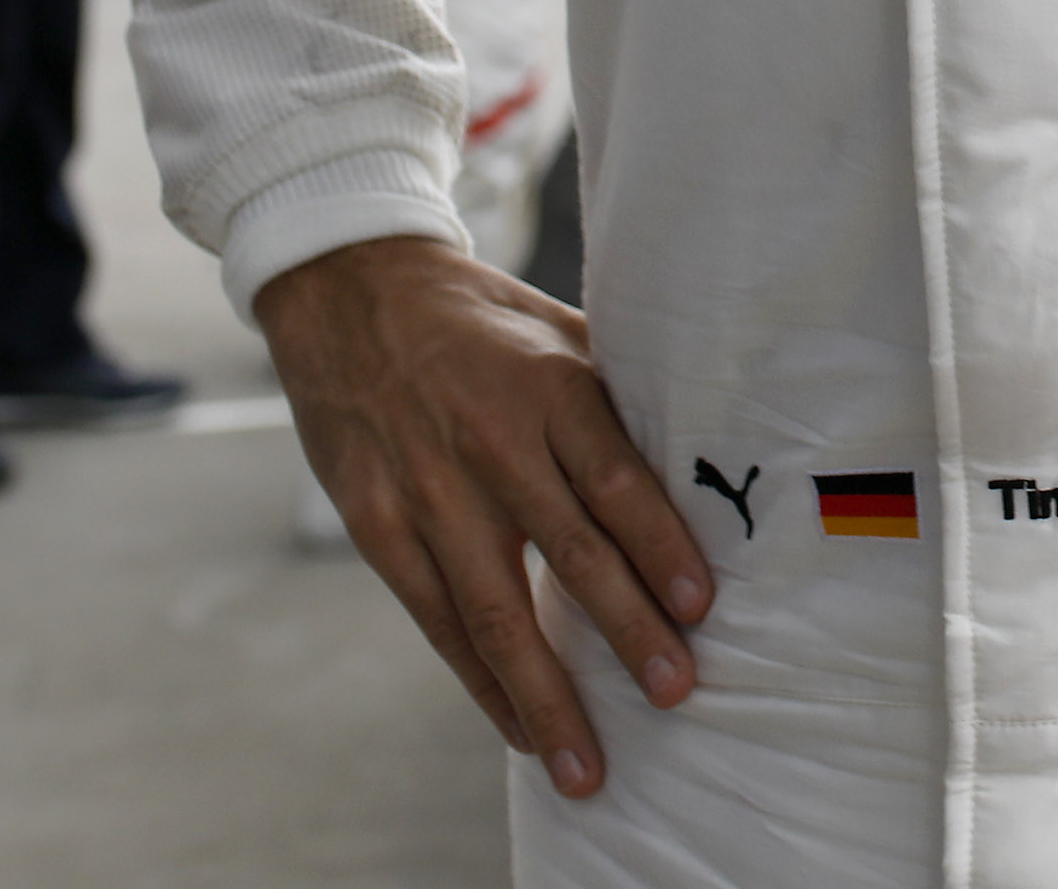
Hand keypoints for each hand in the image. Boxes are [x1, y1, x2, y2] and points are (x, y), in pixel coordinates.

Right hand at [257, 236, 706, 796]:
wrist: (352, 294)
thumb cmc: (483, 322)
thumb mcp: (561, 332)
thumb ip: (620, 399)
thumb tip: (705, 464)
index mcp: (551, 388)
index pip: (616, 479)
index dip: (660, 546)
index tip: (701, 606)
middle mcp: (491, 443)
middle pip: (569, 554)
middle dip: (626, 632)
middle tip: (675, 691)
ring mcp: (428, 491)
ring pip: (495, 612)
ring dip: (547, 694)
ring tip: (587, 762)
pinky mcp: (377, 526)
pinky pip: (438, 621)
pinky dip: (481, 682)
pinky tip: (521, 728)